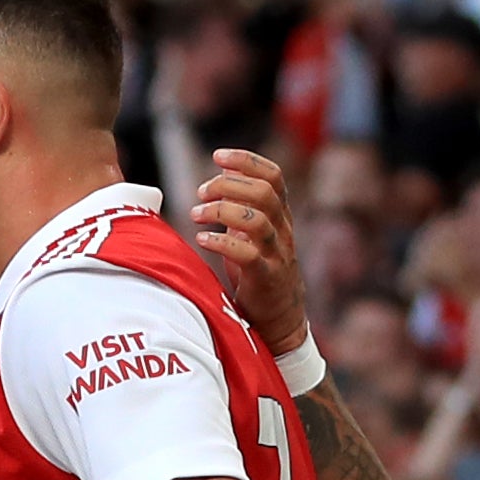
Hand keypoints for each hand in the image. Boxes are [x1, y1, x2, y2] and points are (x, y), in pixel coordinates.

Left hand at [189, 147, 307, 356]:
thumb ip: (239, 208)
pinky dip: (221, 242)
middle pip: (264, 192)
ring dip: (222, 211)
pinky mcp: (266, 279)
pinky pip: (247, 254)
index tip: (218, 155)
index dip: (247, 160)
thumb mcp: (250, 236)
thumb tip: (218, 178)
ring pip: (258, 219)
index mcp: (280, 217)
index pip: (274, 176)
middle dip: (228, 185)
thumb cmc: (258, 275)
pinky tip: (202, 239)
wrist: (280, 323)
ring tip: (196, 214)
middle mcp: (283, 231)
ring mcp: (277, 255)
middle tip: (200, 192)